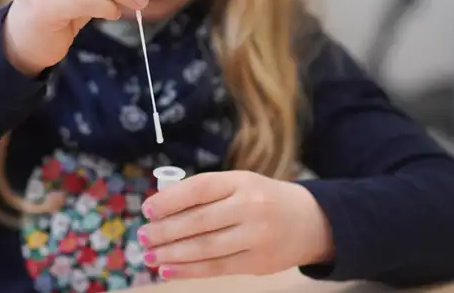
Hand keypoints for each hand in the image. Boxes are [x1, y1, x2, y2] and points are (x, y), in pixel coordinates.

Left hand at [138, 171, 334, 279]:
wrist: (311, 221)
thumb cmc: (262, 199)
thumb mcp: (239, 184)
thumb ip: (205, 193)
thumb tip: (160, 207)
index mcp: (241, 181)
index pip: (199, 189)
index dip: (169, 200)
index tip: (147, 210)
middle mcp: (250, 207)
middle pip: (198, 221)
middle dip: (164, 231)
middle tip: (142, 237)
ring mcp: (256, 237)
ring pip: (205, 248)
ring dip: (171, 253)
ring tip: (149, 256)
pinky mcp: (258, 263)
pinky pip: (216, 268)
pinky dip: (188, 270)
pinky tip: (167, 270)